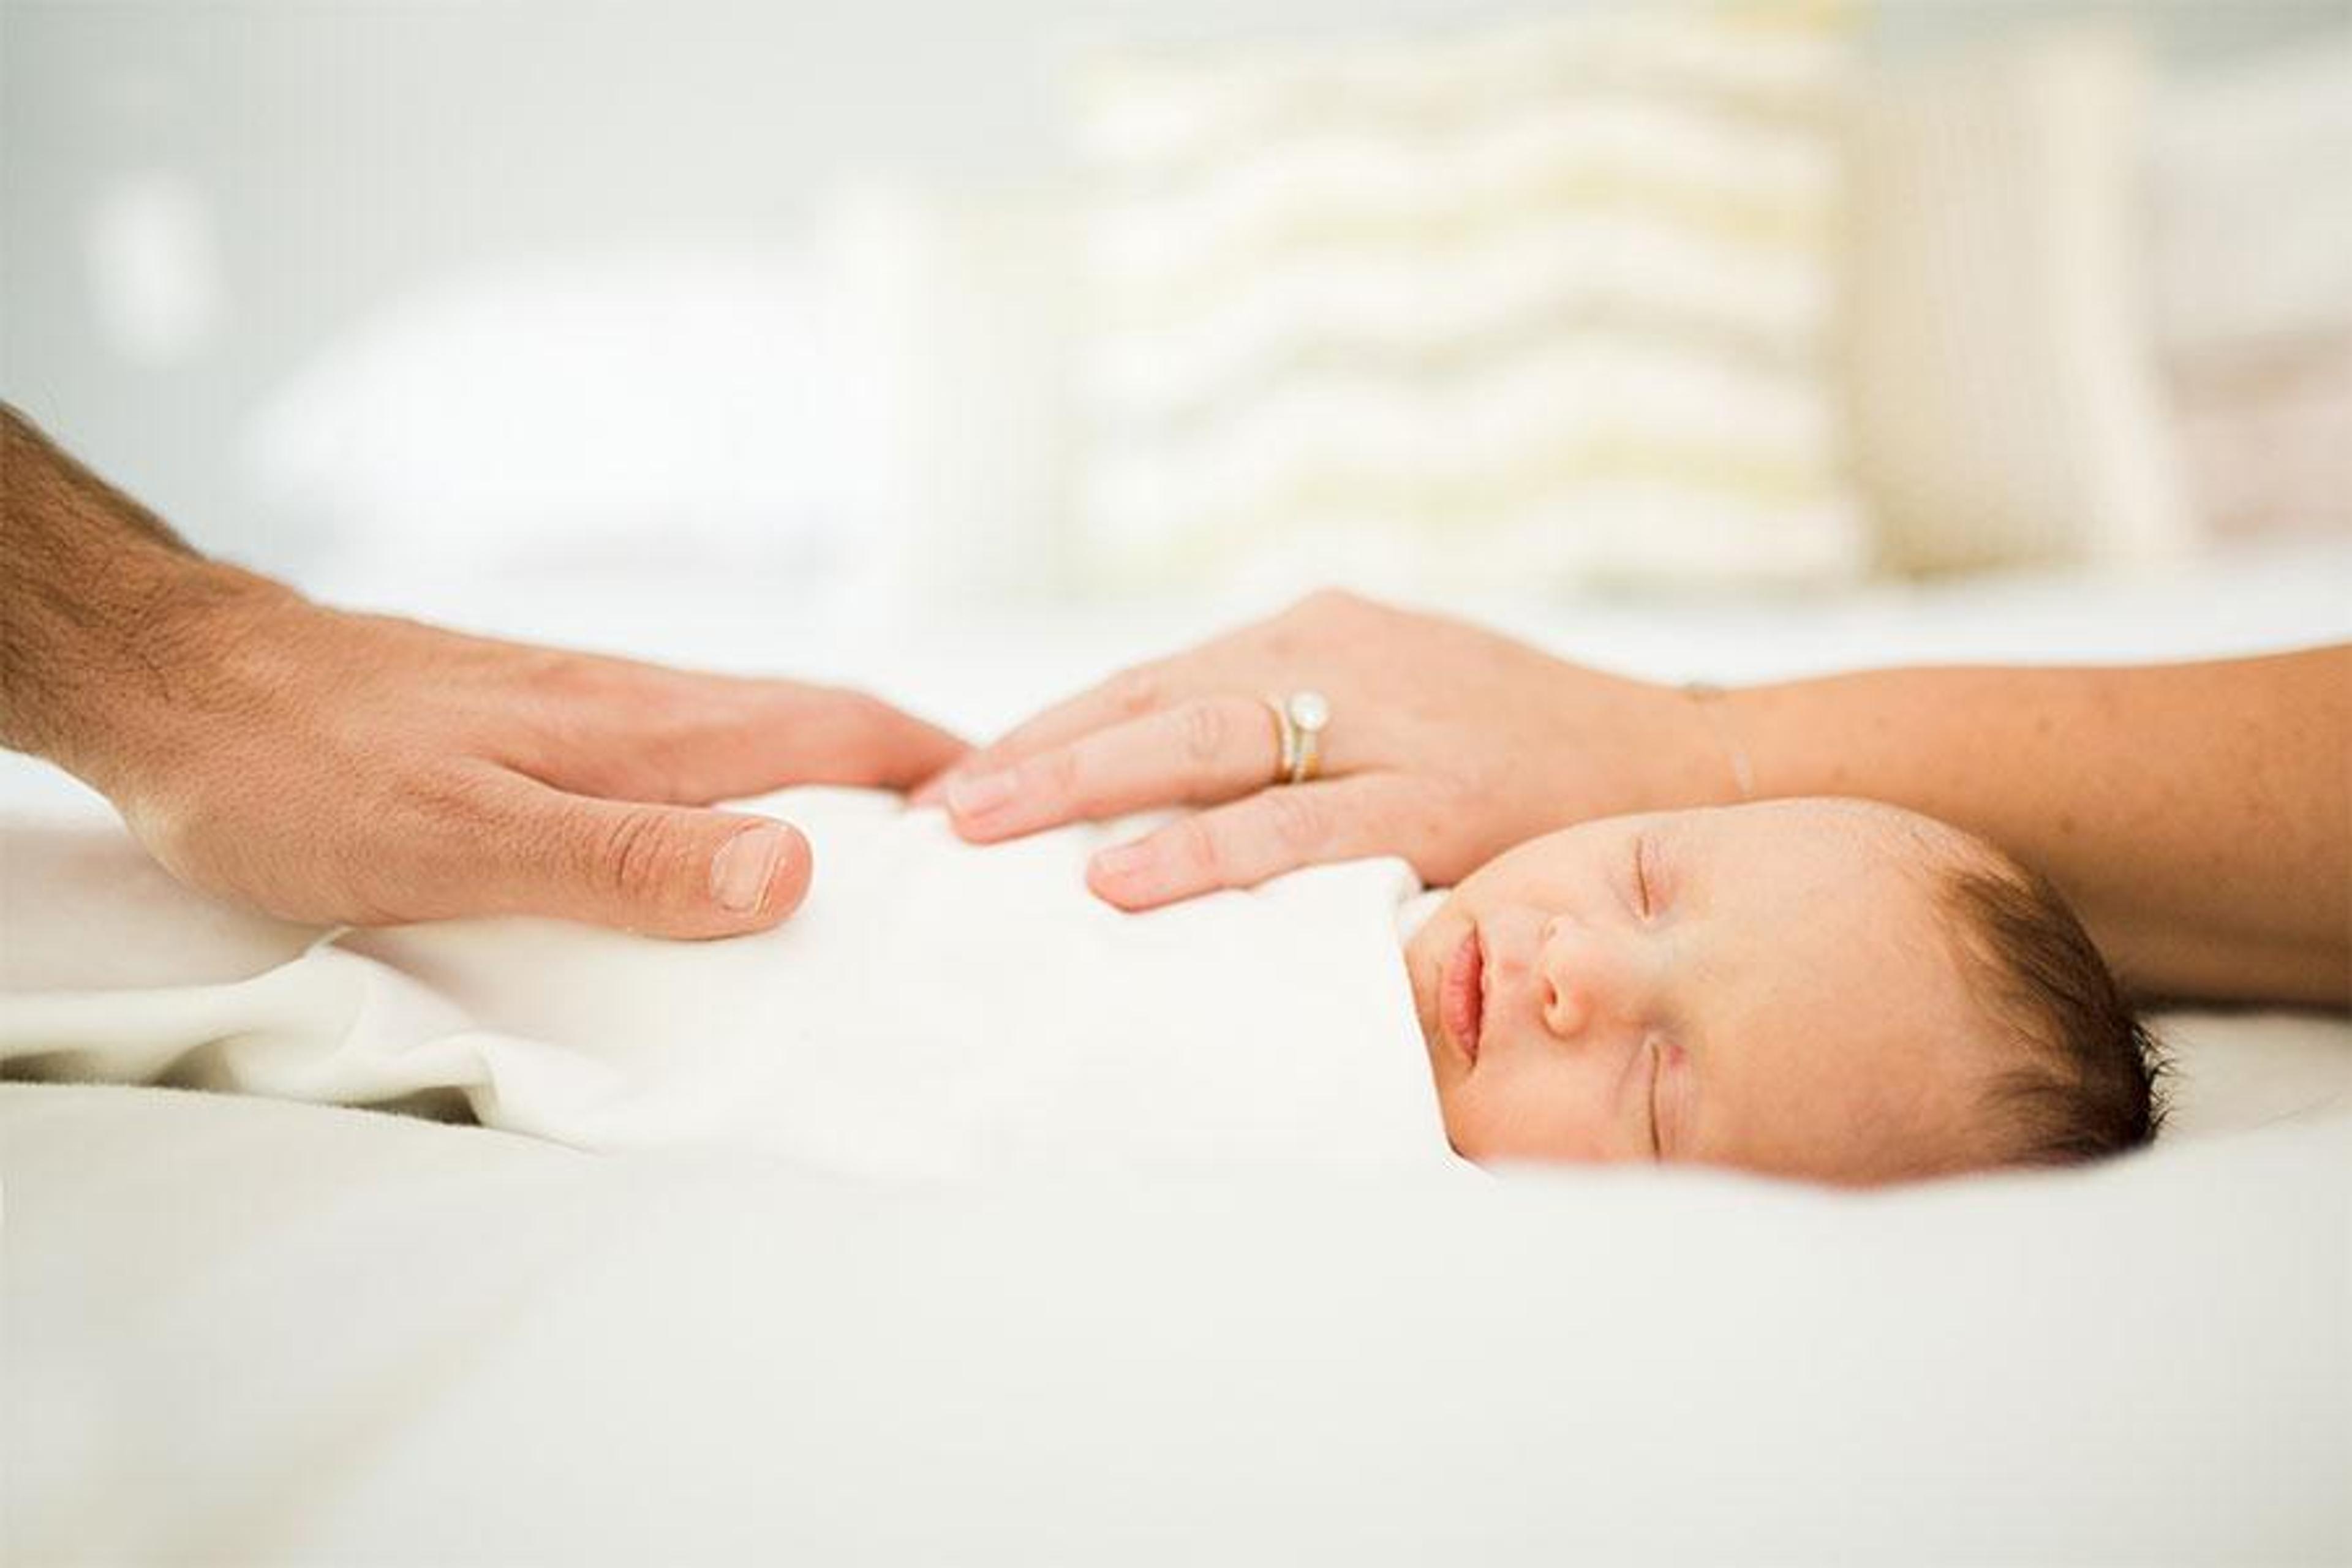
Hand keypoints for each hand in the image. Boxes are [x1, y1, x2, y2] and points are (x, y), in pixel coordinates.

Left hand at [89, 573, 962, 937]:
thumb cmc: (306, 763)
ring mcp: (605, 717)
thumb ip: (631, 860)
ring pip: (769, 755)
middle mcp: (652, 710)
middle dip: (930, 797)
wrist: (185, 683)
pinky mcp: (556, 738)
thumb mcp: (464, 837)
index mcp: (659, 730)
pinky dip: (759, 818)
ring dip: (849, 810)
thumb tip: (795, 878)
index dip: (955, 779)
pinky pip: (699, 775)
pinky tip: (740, 876)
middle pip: (833, 739)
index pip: (852, 736)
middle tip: (994, 883)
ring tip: (896, 897)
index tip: (1039, 830)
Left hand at [919, 590, 1730, 907]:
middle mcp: (1340, 657)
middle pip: (1152, 700)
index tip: (955, 779)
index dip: (1049, 730)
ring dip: (1079, 787)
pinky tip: (1118, 882)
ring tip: (980, 834)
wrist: (1686, 763)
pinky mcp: (1441, 797)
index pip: (1152, 681)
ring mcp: (1390, 720)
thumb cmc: (1522, 752)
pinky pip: (1299, 830)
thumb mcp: (1396, 710)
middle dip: (1032, 754)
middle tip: (931, 810)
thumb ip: (1295, 743)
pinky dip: (1202, 854)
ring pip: (1204, 746)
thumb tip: (1162, 808)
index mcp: (1318, 636)